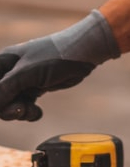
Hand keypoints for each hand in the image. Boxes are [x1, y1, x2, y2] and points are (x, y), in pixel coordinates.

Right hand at [0, 10, 118, 120]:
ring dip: (19, 112)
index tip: (10, 104)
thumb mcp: (25, 73)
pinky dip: (29, 112)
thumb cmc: (53, 56)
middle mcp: (9, 71)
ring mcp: (22, 80)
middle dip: (7, 108)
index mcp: (2, 62)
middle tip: (20, 110)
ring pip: (10, 104)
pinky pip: (24, 105)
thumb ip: (4, 89)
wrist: (83, 54)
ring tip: (32, 111)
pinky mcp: (35, 88)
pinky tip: (37, 112)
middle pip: (0, 98)